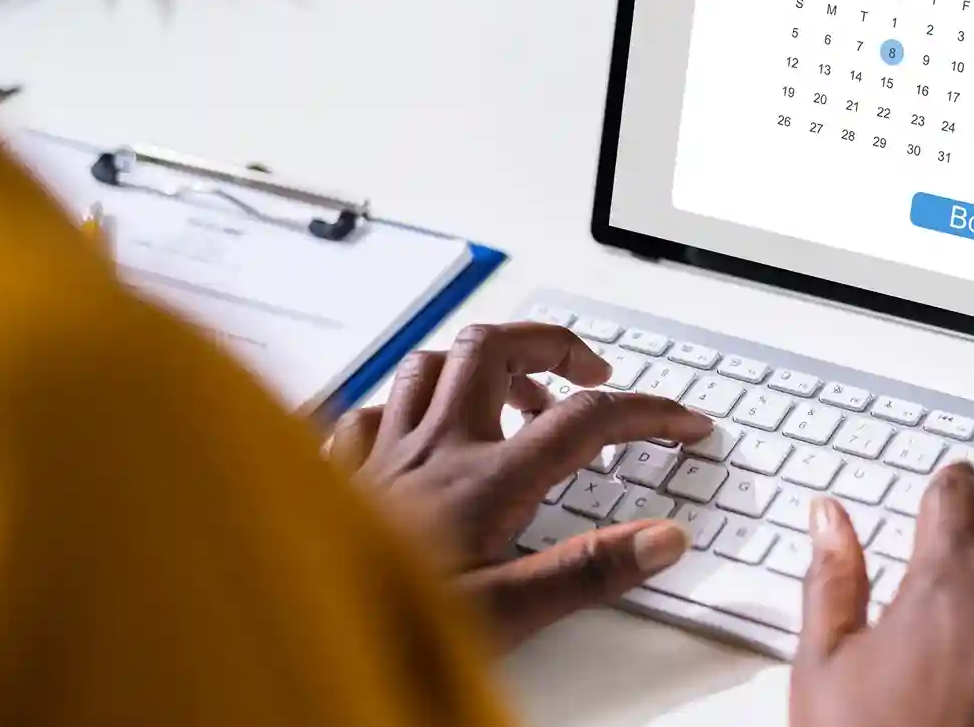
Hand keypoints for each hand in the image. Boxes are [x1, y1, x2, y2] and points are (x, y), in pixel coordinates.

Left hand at [326, 322, 712, 649]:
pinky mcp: (340, 474)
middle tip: (592, 372)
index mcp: (484, 480)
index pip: (585, 420)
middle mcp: (433, 449)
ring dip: (485, 362)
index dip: (646, 412)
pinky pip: (372, 409)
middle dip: (555, 344)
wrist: (290, 628)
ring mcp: (382, 454)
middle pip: (498, 347)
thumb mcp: (505, 617)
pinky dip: (407, 405)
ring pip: (433, 364)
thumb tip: (664, 538)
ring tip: (519, 391)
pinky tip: (420, 429)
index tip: (683, 424)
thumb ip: (587, 572)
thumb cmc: (381, 628)